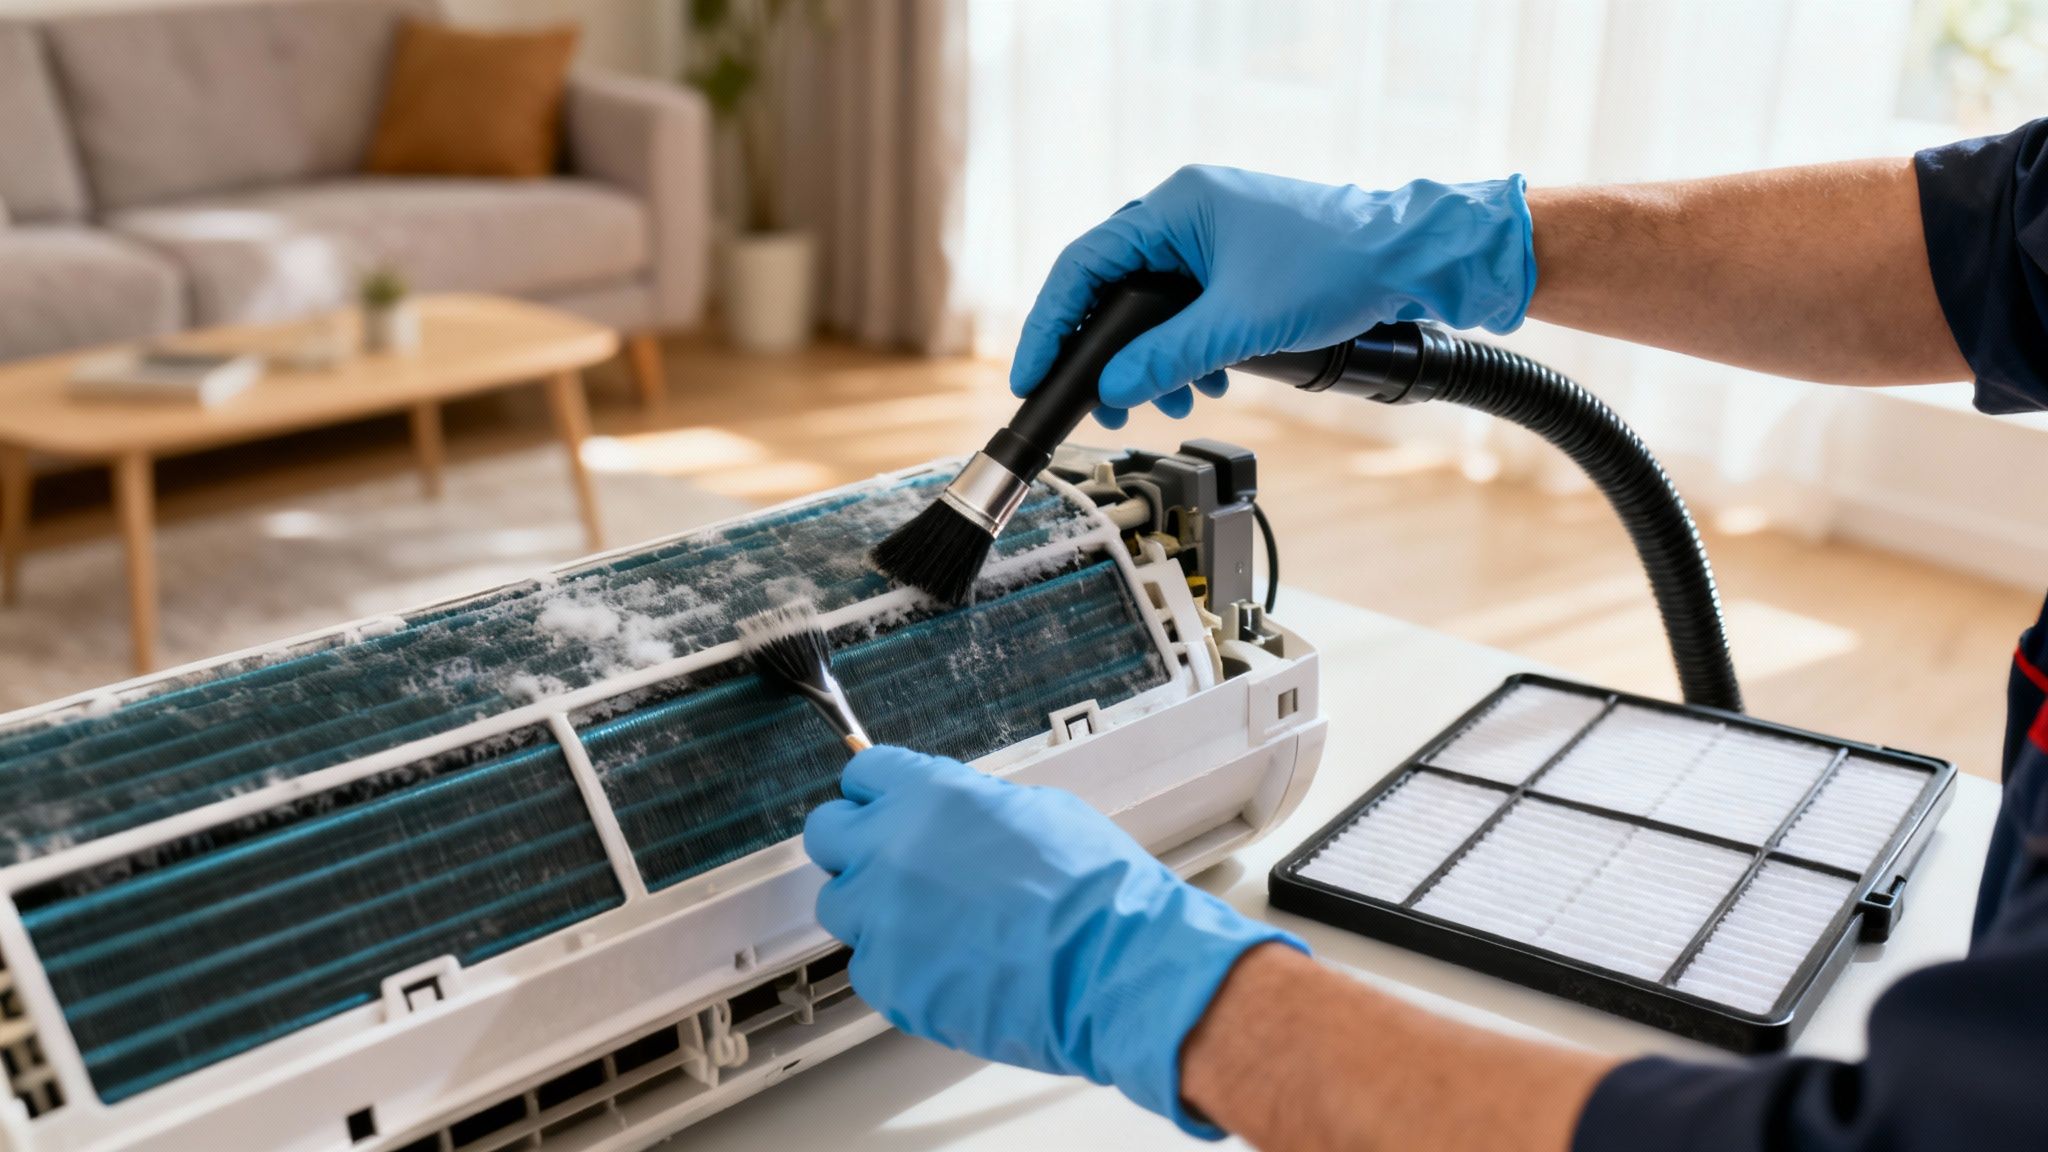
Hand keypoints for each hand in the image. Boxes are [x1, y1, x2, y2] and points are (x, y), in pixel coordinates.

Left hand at [804, 746, 1302, 1134]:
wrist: (1113, 966)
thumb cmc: (1092, 892)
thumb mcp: (1035, 811)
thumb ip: (971, 810)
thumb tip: (953, 817)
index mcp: (929, 795)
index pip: (863, 776)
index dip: (876, 793)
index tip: (882, 807)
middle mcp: (891, 849)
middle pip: (826, 833)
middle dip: (853, 845)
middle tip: (889, 864)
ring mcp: (882, 917)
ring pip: (839, 904)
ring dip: (872, 909)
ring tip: (929, 924)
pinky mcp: (888, 979)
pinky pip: (870, 966)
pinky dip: (899, 967)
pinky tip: (947, 964)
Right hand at [1010, 165, 1534, 426]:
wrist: (1410, 258)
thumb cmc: (1338, 265)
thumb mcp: (1242, 323)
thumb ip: (1170, 357)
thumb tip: (1116, 386)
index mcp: (1174, 207)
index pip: (1084, 264)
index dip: (1049, 322)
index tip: (1031, 372)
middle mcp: (1186, 213)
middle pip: (1114, 287)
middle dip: (1108, 353)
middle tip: (1100, 402)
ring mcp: (1212, 235)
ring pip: (1153, 304)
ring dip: (1152, 358)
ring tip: (1162, 401)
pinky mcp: (1237, 260)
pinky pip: (1188, 306)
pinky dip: (1186, 348)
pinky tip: (1202, 381)